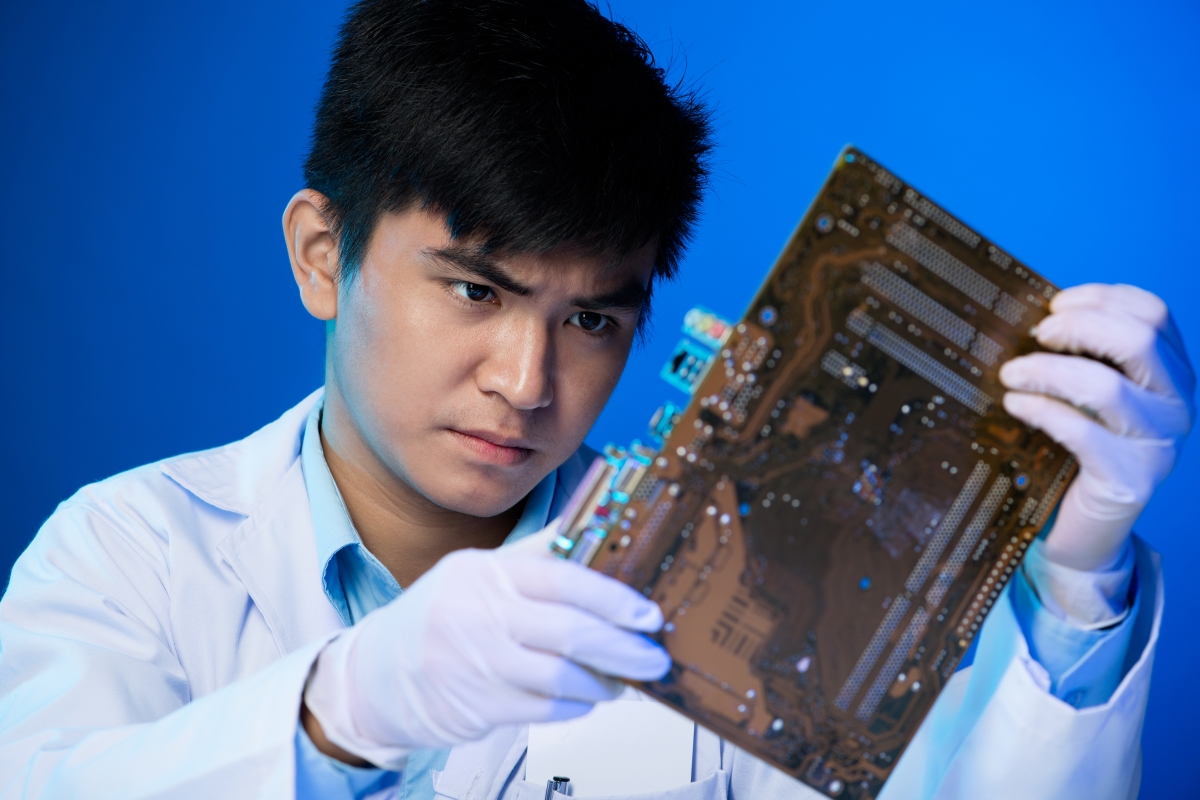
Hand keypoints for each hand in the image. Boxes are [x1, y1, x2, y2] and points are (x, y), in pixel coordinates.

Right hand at [302, 521, 669, 766]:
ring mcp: (475, 664)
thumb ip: (536, 556)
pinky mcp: (475, 707)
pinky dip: (572, 706)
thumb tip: (595, 529)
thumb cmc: (438, 617)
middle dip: (623, 648)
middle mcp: (478, 615)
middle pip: (570, 632)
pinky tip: (582, 699)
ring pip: (561, 677)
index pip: (563, 579)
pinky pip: (543, 710)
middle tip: (653, 657)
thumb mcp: (479, 573)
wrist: (374, 675)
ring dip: (602, 682)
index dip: (613, 598)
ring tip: (619, 681)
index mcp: (486, 573)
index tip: (648, 614)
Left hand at [999, 284, 1194, 570]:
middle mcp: (1178, 406)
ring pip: (1106, 387)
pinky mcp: (1129, 480)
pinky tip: (1015, 404)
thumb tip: (1031, 314)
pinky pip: (1081, 432)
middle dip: (1077, 327)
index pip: (1153, 313)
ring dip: (1048, 372)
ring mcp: (1159, 445)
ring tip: (1011, 375)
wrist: (1086, 530)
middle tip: (1035, 336)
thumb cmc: (1078, 451)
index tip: (1054, 305)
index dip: (1101, 298)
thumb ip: (1081, 356)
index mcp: (1173, 375)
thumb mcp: (1088, 396)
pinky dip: (1041, 410)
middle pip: (1138, 340)